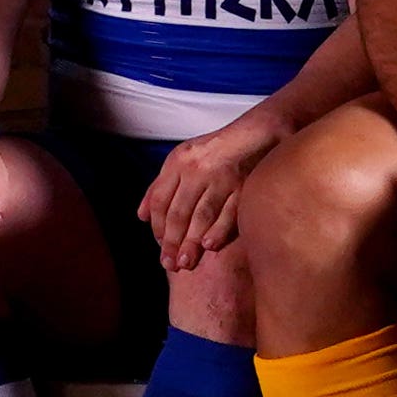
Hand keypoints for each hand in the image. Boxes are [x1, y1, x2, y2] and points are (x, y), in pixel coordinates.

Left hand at [139, 115, 280, 272]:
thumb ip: (160, 186)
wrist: (256, 133)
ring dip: (192, 242)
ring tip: (185, 263)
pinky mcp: (245, 186)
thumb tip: (141, 216)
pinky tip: (210, 246)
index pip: (160, 200)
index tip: (160, 245)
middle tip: (169, 264)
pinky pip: (230, 212)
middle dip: (172, 241)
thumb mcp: (181, 159)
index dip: (157, 226)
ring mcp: (222, 178)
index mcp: (178, 163)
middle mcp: (197, 170)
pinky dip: (220, 230)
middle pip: (179, 211)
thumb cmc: (215, 150)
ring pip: (202, 215)